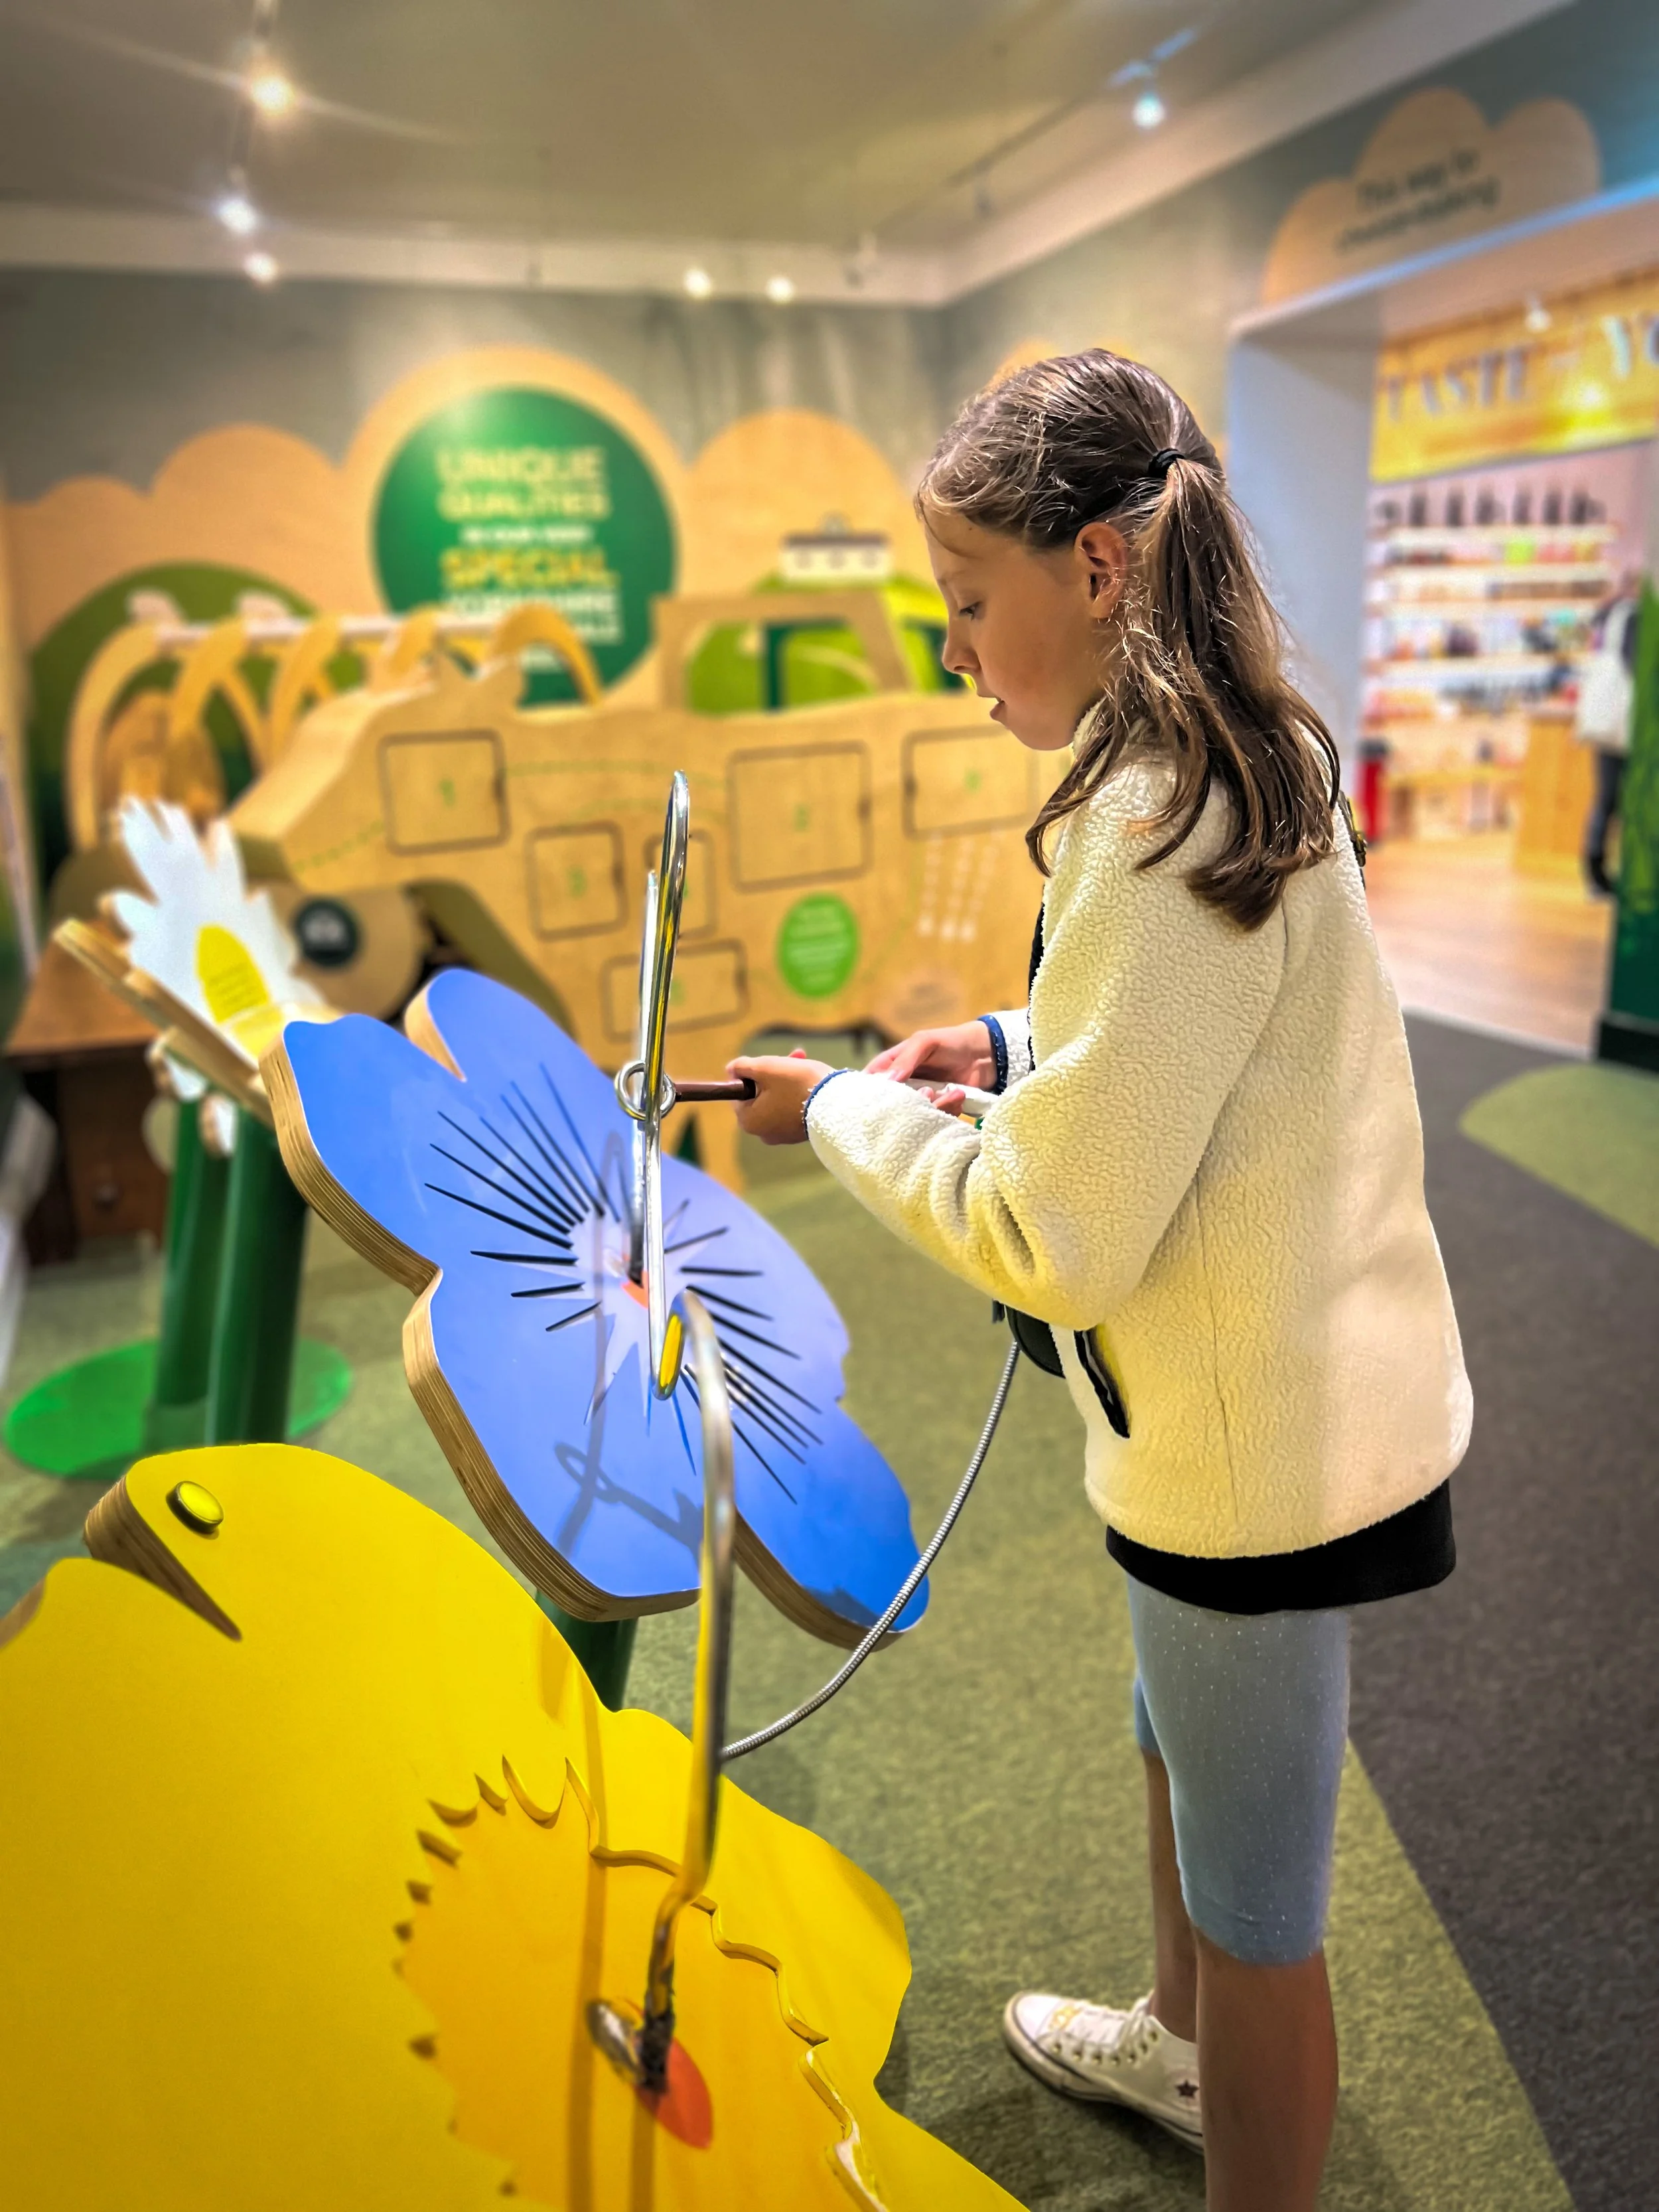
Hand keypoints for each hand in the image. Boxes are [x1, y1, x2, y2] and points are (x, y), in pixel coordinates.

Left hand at [727, 1048, 831, 1145]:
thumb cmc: (798, 1085)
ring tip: (805, 1063)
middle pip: (761, 1094)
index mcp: (749, 1121)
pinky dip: (799, 1094)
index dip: (754, 1072)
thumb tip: (731, 1069)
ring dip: (788, 1080)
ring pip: (778, 1099)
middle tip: (794, 1056)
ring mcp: (783, 1135)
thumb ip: (743, 1066)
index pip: (740, 1091)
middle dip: (776, 1073)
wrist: (840, 1106)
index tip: (771, 1062)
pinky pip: (793, 1109)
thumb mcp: (766, 1067)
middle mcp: (763, 1133)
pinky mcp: (801, 1133)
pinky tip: (813, 1082)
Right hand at [865, 1019, 994, 1115]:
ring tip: (952, 1092)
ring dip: (935, 1107)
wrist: (984, 1053)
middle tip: (928, 1093)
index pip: (870, 1083)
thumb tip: (888, 1081)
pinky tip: (959, 1096)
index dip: (871, 1094)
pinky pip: (935, 1118)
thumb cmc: (950, 1042)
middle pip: (892, 1105)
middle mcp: (902, 1086)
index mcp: (891, 1066)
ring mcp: (920, 1099)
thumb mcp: (924, 1043)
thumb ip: (905, 1060)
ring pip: (915, 1115)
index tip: (878, 1103)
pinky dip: (948, 1110)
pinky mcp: (937, 1109)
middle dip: (909, 1104)